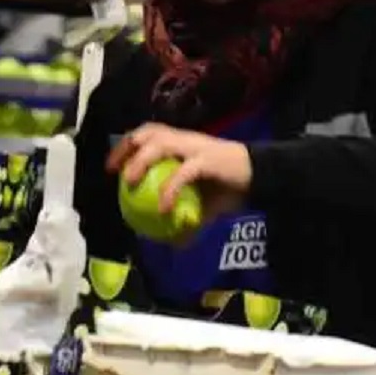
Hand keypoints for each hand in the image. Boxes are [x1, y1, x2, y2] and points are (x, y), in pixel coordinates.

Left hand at [108, 123, 252, 217]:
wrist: (262, 177)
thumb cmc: (230, 186)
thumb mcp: (204, 203)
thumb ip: (187, 216)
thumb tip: (171, 242)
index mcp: (182, 143)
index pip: (149, 133)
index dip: (127, 145)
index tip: (112, 167)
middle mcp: (187, 140)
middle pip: (150, 132)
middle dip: (128, 148)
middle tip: (116, 172)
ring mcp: (197, 147)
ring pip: (162, 144)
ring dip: (142, 161)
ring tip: (131, 182)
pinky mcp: (209, 160)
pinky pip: (184, 172)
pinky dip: (170, 188)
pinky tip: (164, 208)